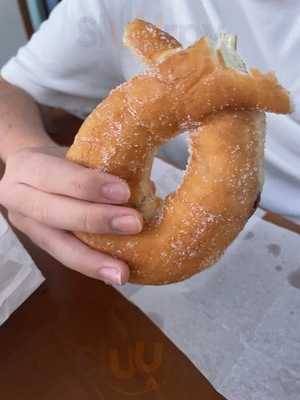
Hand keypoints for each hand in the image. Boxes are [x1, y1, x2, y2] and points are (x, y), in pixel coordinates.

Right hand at [0, 144, 142, 284]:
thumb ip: (101, 167)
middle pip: (53, 213)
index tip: (124, 191)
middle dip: (95, 220)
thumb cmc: (62, 160)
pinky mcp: (39, 244)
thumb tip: (146, 189)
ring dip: (92, 259)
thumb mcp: (75, 153)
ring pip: (56, 246)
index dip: (87, 186)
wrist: (31, 171)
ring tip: (122, 273)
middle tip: (134, 224)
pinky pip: (64, 258)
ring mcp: (26, 226)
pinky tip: (113, 274)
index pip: (55, 175)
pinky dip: (91, 265)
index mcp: (28, 167)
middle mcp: (18, 198)